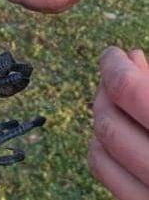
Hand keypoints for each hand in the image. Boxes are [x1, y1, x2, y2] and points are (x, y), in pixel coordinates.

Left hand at [88, 47, 148, 199]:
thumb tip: (129, 58)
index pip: (129, 91)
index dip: (115, 67)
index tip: (113, 54)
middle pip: (108, 121)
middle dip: (106, 93)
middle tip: (116, 76)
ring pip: (99, 150)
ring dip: (102, 119)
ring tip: (118, 103)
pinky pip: (106, 175)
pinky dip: (103, 148)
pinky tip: (118, 134)